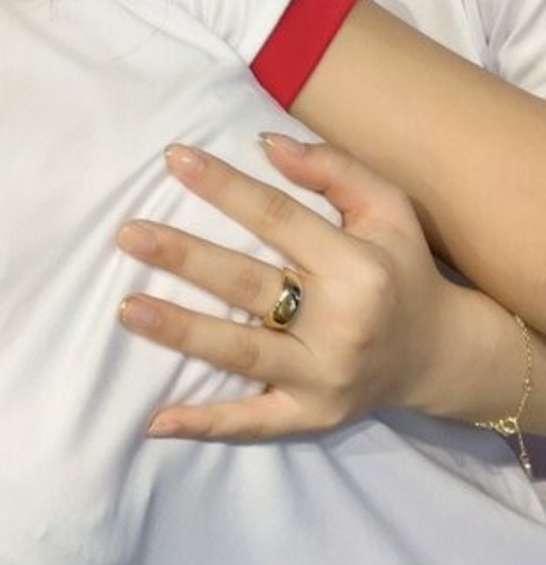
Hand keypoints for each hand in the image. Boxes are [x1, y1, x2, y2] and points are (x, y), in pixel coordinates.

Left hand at [116, 134, 456, 440]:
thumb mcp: (388, 208)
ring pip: (240, 352)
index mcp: (357, 265)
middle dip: (186, 258)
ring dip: (180, 331)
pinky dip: (203, 423)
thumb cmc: (400, 268)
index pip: (277, 218)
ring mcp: (323, 377)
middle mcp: (341, 323)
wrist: (438, 352)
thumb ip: (333, 168)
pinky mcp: (311, 416)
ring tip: (127, 308)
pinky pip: (251, 422)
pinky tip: (155, 421)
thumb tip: (266, 141)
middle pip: (249, 284)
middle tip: (129, 235)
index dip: (224, 187)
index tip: (173, 159)